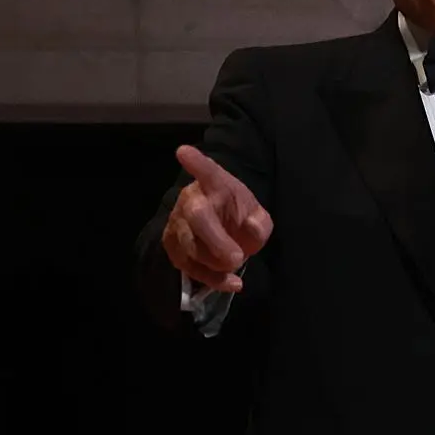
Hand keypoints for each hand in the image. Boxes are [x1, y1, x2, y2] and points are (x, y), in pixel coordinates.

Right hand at [163, 145, 271, 293]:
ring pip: (190, 246)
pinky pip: (189, 266)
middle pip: (196, 215)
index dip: (196, 163)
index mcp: (216, 185)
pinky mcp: (173, 246)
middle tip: (238, 258)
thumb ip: (260, 224)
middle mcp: (192, 200)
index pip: (207, 171)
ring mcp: (178, 223)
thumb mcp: (258, 218)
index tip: (183, 152)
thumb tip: (252, 227)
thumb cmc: (238, 218)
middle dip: (216, 241)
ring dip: (216, 263)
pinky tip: (231, 282)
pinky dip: (212, 279)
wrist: (221, 235)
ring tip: (236, 267)